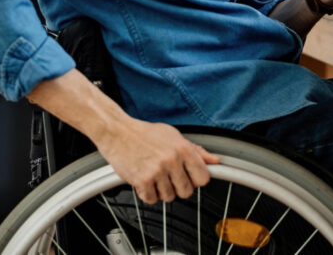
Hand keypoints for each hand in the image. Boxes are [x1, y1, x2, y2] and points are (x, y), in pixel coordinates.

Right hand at [95, 118, 220, 203]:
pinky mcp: (142, 180)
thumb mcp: (174, 136)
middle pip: (187, 192)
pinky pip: (152, 199)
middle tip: (169, 177)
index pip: (203, 178)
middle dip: (179, 187)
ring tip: (155, 176)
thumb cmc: (145, 134)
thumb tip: (215, 161)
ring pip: (169, 197)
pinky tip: (145, 181)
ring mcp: (157, 171)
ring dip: (162, 191)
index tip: (190, 177)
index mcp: (183, 148)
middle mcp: (172, 160)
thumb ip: (196, 151)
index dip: (197, 180)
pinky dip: (148, 193)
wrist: (117, 132)